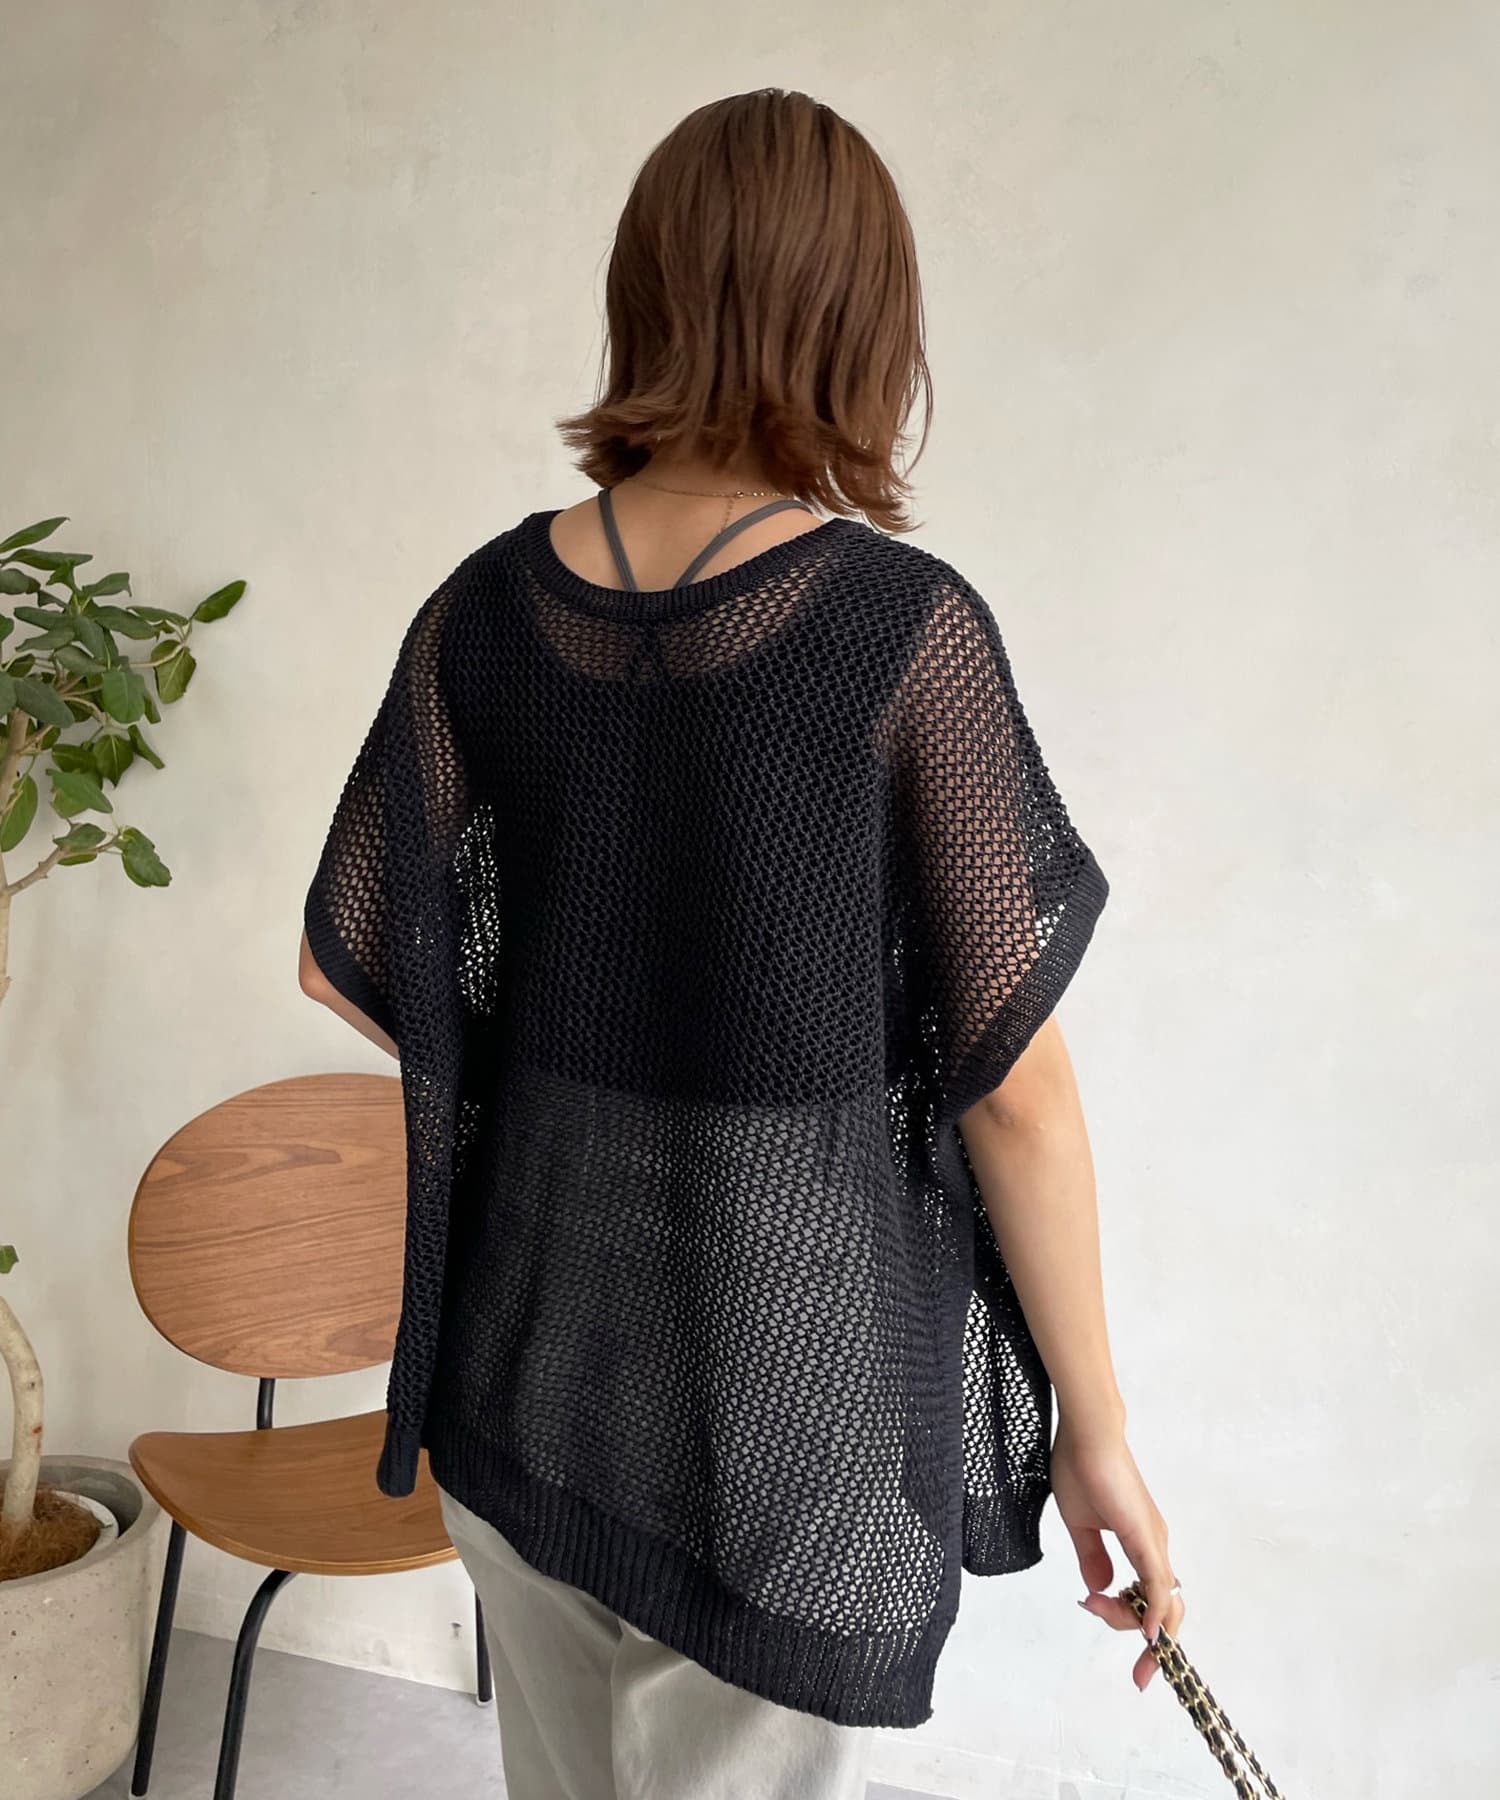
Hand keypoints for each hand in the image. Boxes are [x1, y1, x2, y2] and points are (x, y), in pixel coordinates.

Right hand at [1050, 1412, 1183, 1690]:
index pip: (1148, 1599)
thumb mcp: (1081, 1524)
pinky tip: (1149, 1634)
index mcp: (1139, 1543)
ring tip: (1098, 1612)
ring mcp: (1153, 1540)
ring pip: (1161, 1603)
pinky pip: (1158, 1584)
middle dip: (1151, 1648)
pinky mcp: (1145, 1535)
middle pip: (1164, 1610)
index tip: (1120, 1648)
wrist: (1085, 1434)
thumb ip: (1092, 1557)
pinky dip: (1157, 1613)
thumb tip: (1100, 1589)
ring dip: (1136, 1626)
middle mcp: (1154, 1545)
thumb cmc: (1079, 1468)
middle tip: (1134, 1670)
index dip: (1137, 1629)